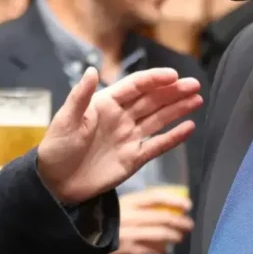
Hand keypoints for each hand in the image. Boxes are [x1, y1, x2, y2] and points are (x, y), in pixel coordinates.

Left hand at [37, 67, 202, 205]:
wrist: (55, 183)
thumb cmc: (56, 148)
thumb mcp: (66, 120)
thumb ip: (80, 96)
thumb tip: (91, 70)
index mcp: (106, 104)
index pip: (135, 86)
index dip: (154, 79)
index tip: (173, 75)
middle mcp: (121, 117)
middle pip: (152, 100)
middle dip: (173, 91)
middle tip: (194, 84)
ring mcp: (129, 137)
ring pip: (159, 119)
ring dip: (178, 109)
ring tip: (197, 99)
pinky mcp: (134, 158)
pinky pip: (157, 145)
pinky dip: (173, 137)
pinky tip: (189, 127)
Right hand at [101, 188, 194, 253]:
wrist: (85, 236)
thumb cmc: (107, 218)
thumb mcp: (122, 205)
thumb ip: (141, 205)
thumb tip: (168, 207)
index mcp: (128, 201)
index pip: (155, 197)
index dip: (174, 200)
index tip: (188, 205)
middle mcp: (130, 216)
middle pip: (162, 217)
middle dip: (180, 222)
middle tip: (188, 225)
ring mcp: (130, 234)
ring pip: (160, 235)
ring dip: (174, 236)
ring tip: (179, 237)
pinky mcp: (128, 250)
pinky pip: (151, 250)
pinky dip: (161, 250)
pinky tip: (164, 250)